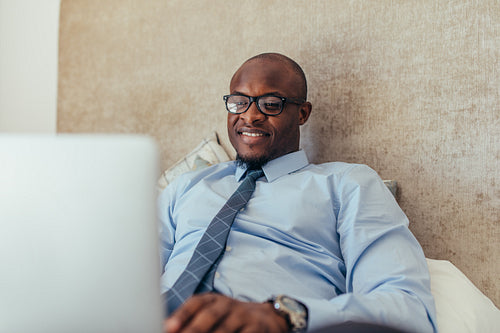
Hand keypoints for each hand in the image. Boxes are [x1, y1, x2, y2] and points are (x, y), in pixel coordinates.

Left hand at [164, 293, 288, 332]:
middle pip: (210, 315)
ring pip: (226, 329)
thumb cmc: (231, 318)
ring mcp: (244, 316)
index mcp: (213, 300)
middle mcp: (228, 305)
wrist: (268, 317)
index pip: (196, 303)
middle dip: (194, 329)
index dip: (181, 315)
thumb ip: (191, 320)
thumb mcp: (213, 313)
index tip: (167, 327)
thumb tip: (164, 328)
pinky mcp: (258, 328)